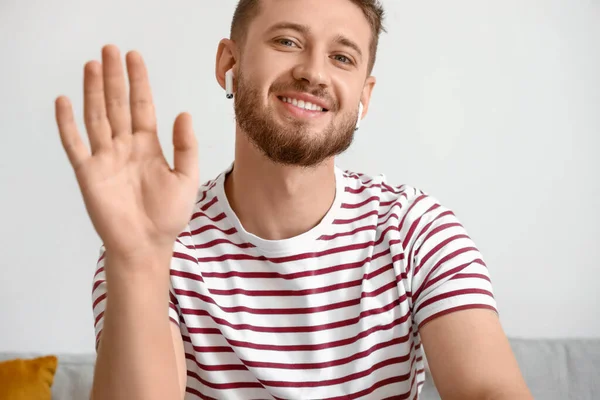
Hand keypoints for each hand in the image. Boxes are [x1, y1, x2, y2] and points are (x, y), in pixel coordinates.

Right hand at [55, 45, 198, 260]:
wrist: (147, 245)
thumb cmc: (168, 216)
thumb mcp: (186, 178)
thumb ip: (185, 146)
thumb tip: (183, 113)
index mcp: (149, 147)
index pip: (142, 106)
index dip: (138, 82)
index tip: (134, 58)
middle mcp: (125, 147)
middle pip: (117, 105)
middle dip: (114, 78)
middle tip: (110, 50)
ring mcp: (105, 158)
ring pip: (97, 117)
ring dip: (93, 92)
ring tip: (92, 66)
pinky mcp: (89, 173)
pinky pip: (75, 145)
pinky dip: (67, 124)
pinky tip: (64, 101)